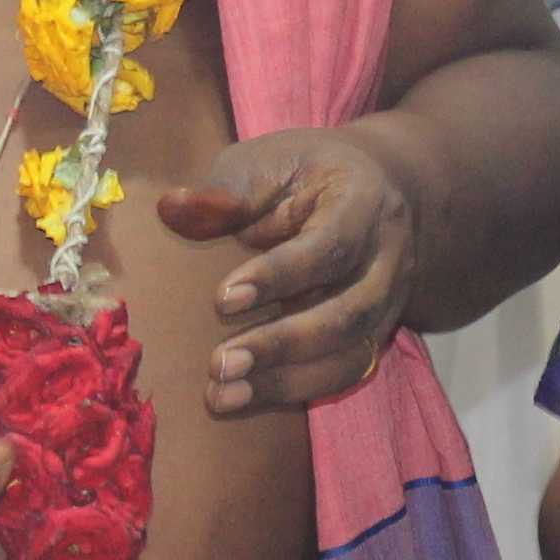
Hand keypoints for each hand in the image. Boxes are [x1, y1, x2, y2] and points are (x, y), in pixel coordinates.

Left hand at [162, 129, 417, 412]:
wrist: (378, 189)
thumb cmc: (306, 173)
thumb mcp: (267, 161)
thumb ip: (225, 189)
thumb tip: (172, 211)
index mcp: (364, 205)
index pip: (330, 247)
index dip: (280, 276)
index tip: (223, 300)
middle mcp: (386, 261)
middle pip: (348, 314)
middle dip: (282, 344)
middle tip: (219, 365)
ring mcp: (387, 304)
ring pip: (350, 355)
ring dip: (286, 382)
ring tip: (223, 397)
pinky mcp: (373, 335)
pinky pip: (342, 374)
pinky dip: (294, 390)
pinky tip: (244, 399)